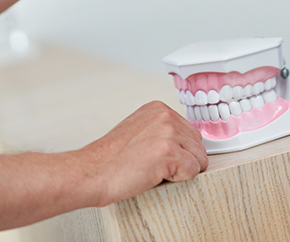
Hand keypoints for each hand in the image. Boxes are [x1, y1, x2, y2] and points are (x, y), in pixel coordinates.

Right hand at [80, 101, 207, 206]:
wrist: (91, 172)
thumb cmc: (110, 159)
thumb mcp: (139, 130)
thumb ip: (161, 130)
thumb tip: (183, 142)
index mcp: (158, 108)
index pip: (189, 131)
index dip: (179, 150)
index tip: (161, 157)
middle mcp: (165, 116)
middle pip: (197, 144)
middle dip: (184, 160)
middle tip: (156, 167)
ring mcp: (168, 132)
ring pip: (198, 158)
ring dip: (181, 171)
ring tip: (154, 170)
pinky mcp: (169, 152)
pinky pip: (192, 171)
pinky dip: (179, 180)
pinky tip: (156, 176)